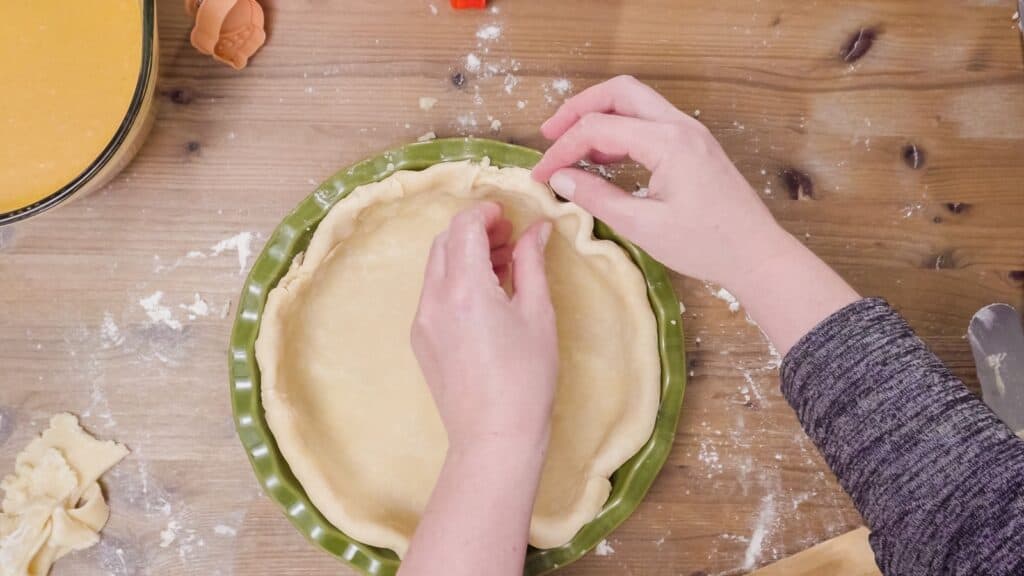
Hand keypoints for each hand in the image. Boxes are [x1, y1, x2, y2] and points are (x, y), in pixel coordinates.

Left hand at [411, 202, 557, 452]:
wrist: (494, 436)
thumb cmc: (526, 379)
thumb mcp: (538, 315)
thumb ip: (532, 264)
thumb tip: (536, 229)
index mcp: (466, 288)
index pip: (464, 227)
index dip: (485, 213)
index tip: (508, 216)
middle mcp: (435, 298)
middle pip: (445, 241)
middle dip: (475, 230)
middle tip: (509, 238)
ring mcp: (422, 320)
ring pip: (436, 266)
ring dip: (464, 254)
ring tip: (502, 266)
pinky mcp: (421, 339)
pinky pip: (433, 293)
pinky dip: (455, 280)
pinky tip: (484, 296)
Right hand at [531, 75, 858, 354]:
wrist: (756, 254)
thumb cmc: (705, 245)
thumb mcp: (643, 226)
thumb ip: (598, 198)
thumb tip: (560, 179)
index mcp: (668, 142)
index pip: (599, 127)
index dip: (563, 149)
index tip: (541, 175)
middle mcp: (680, 126)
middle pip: (619, 92)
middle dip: (579, 109)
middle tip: (550, 135)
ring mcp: (690, 132)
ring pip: (635, 103)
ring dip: (600, 117)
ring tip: (572, 149)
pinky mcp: (694, 145)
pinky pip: (650, 122)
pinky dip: (621, 130)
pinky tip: (604, 157)